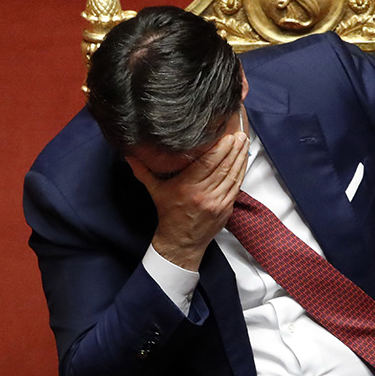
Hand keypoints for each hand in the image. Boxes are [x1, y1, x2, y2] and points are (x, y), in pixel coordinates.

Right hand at [126, 131, 248, 271]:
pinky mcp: (225, 208)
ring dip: (240, 158)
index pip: (207, 164)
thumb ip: (143, 171)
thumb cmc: (169, 214)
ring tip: (244, 142)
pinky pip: (236, 187)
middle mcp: (203, 194)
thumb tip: (129, 156)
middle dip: (233, 149)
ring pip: (232, 176)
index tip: (226, 137)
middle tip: (239, 133)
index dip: (219, 149)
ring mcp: (217, 202)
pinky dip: (241, 173)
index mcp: (187, 188)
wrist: (181, 242)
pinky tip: (243, 161)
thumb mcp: (155, 191)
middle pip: (223, 167)